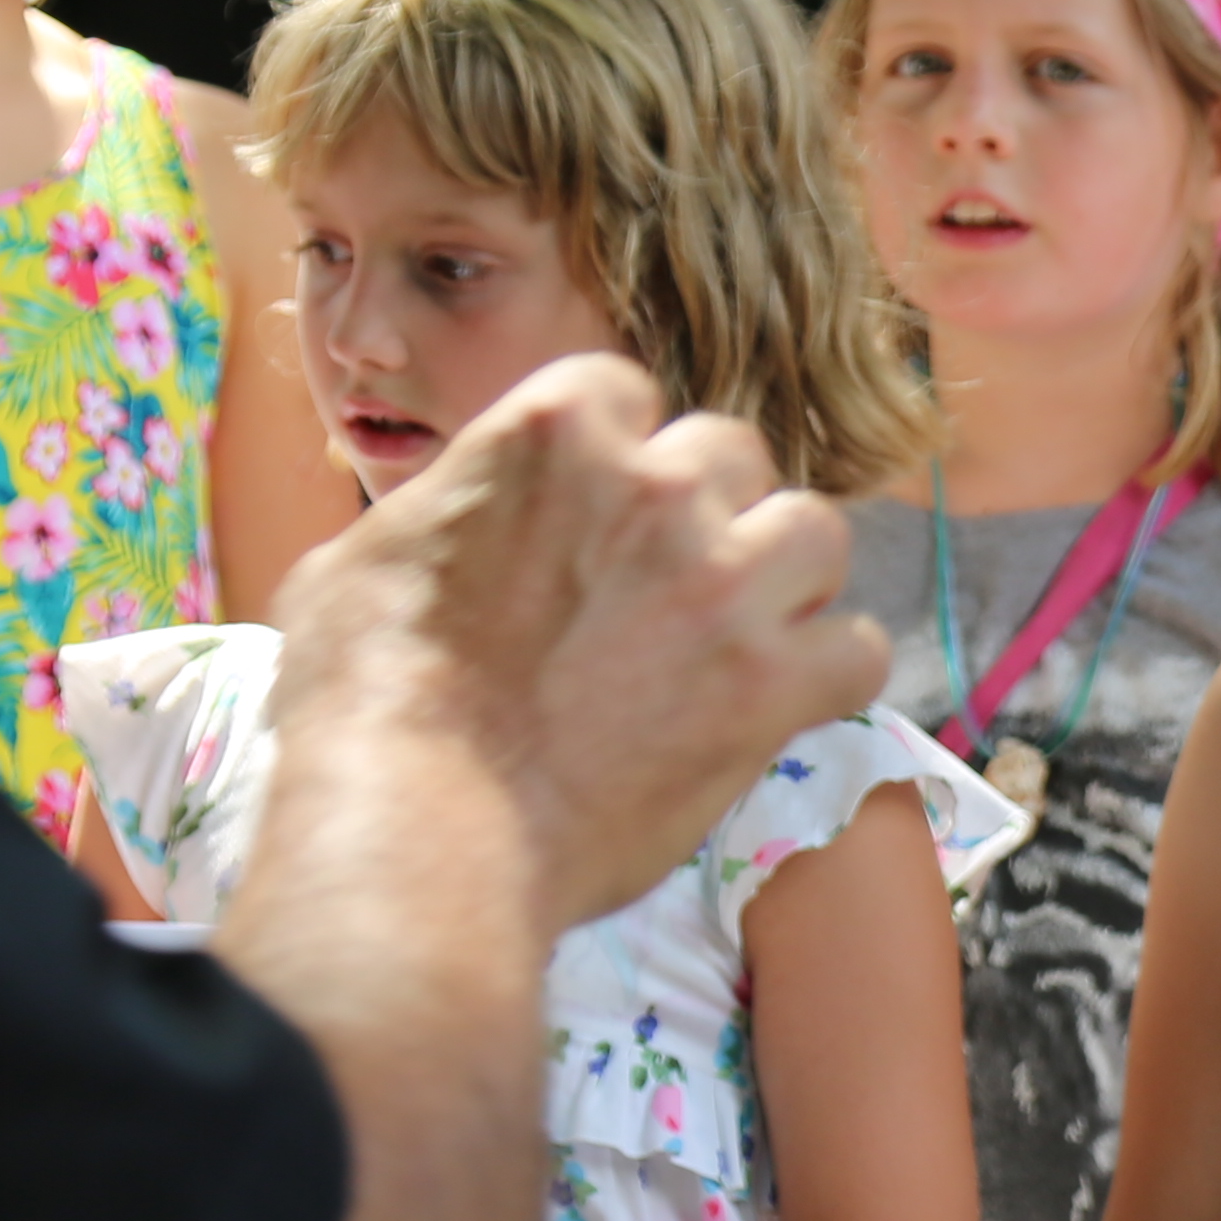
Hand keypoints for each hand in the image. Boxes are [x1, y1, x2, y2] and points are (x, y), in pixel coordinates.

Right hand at [267, 353, 879, 930]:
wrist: (415, 827)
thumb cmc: (361, 703)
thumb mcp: (359, 560)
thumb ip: (439, 516)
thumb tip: (451, 525)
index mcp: (553, 432)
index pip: (626, 393)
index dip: (615, 457)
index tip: (597, 515)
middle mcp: (655, 487)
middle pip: (733, 455)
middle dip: (708, 511)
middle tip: (669, 582)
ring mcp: (724, 583)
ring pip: (818, 533)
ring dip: (787, 578)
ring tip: (744, 632)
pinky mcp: (771, 684)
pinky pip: (861, 649)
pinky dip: (831, 675)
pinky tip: (785, 702)